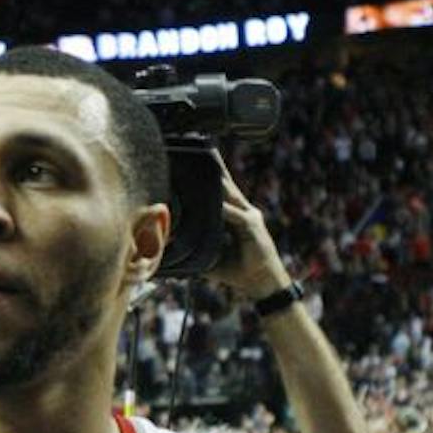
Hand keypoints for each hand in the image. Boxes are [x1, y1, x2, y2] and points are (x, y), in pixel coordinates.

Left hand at [207, 153, 292, 303]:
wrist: (263, 284)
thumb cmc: (238, 271)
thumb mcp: (212, 257)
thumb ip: (196, 248)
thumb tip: (170, 248)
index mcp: (234, 215)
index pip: (220, 189)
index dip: (209, 174)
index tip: (194, 158)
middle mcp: (243, 210)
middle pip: (225, 183)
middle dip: (213, 166)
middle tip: (197, 148)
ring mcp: (249, 217)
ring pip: (230, 193)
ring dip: (217, 179)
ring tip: (204, 164)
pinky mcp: (253, 228)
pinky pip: (235, 215)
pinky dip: (223, 209)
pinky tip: (214, 202)